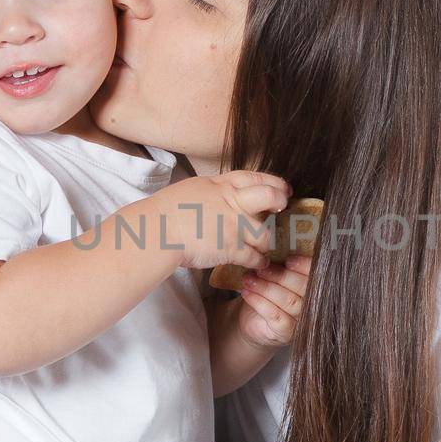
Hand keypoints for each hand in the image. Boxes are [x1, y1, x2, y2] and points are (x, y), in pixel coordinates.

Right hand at [151, 170, 288, 270]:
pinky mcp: (231, 248)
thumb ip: (213, 191)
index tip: (281, 187)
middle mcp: (232, 202)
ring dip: (267, 242)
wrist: (158, 230)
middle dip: (280, 201)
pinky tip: (259, 263)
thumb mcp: (193, 189)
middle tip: (282, 208)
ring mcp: (234, 225)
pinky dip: (259, 262)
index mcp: (221, 185)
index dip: (272, 182)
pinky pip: (255, 256)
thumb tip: (221, 194)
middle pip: (269, 196)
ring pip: (265, 233)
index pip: (254, 178)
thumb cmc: (166, 211)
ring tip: (264, 247)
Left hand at [234, 254, 310, 350]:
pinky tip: (246, 292)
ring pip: (288, 300)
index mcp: (314, 285)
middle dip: (281, 275)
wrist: (254, 320)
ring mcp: (301, 320)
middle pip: (303, 287)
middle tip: (261, 267)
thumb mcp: (275, 274)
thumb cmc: (267, 292)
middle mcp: (313, 303)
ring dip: (266, 287)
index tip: (288, 259)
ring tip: (248, 279)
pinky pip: (275, 315)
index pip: (317, 274)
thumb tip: (271, 243)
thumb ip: (280, 263)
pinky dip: (259, 302)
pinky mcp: (286, 332)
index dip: (305, 266)